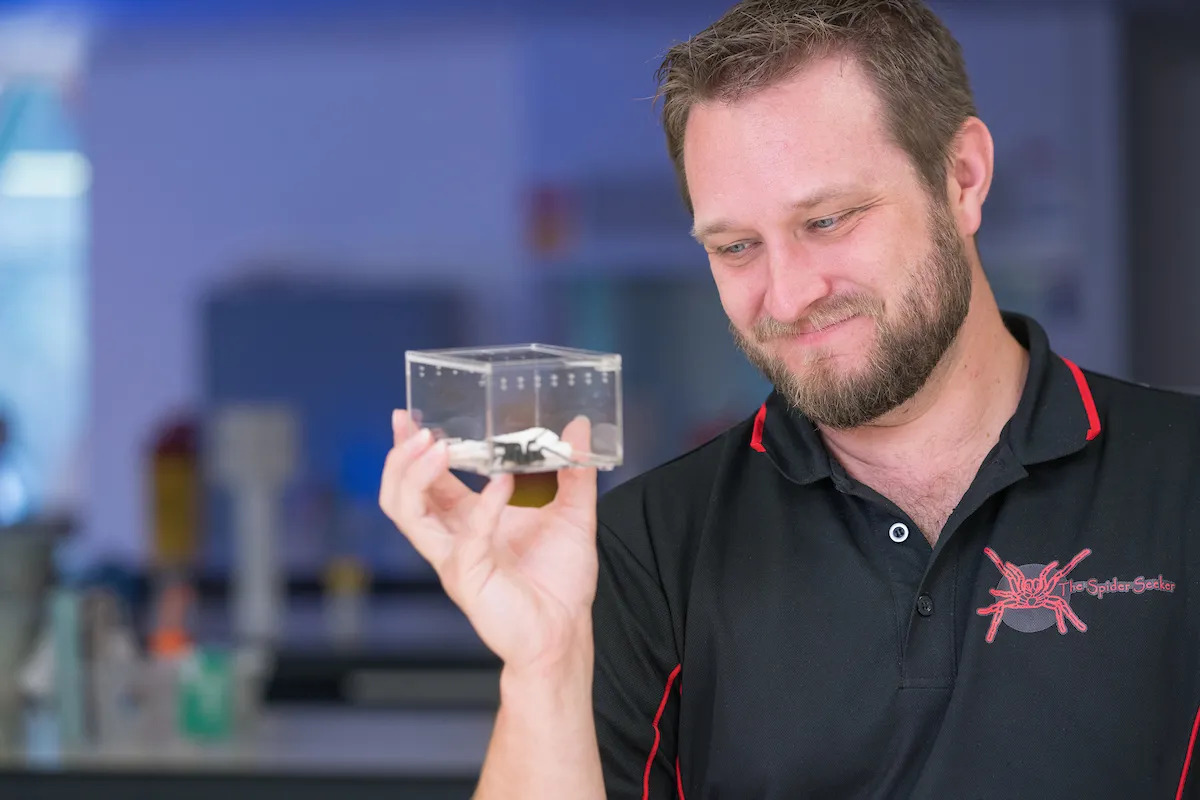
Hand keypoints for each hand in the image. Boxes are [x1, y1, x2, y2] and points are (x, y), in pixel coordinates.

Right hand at [379, 411, 598, 672]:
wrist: (566, 633)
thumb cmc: (561, 581)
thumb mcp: (574, 514)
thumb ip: (575, 472)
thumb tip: (580, 426)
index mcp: (468, 522)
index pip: (426, 481)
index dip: (412, 449)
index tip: (406, 416)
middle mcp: (452, 539)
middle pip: (401, 495)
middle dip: (401, 458)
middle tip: (416, 428)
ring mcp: (455, 559)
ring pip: (408, 514)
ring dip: (417, 476)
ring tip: (438, 446)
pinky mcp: (470, 577)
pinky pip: (467, 537)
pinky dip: (484, 506)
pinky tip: (504, 483)